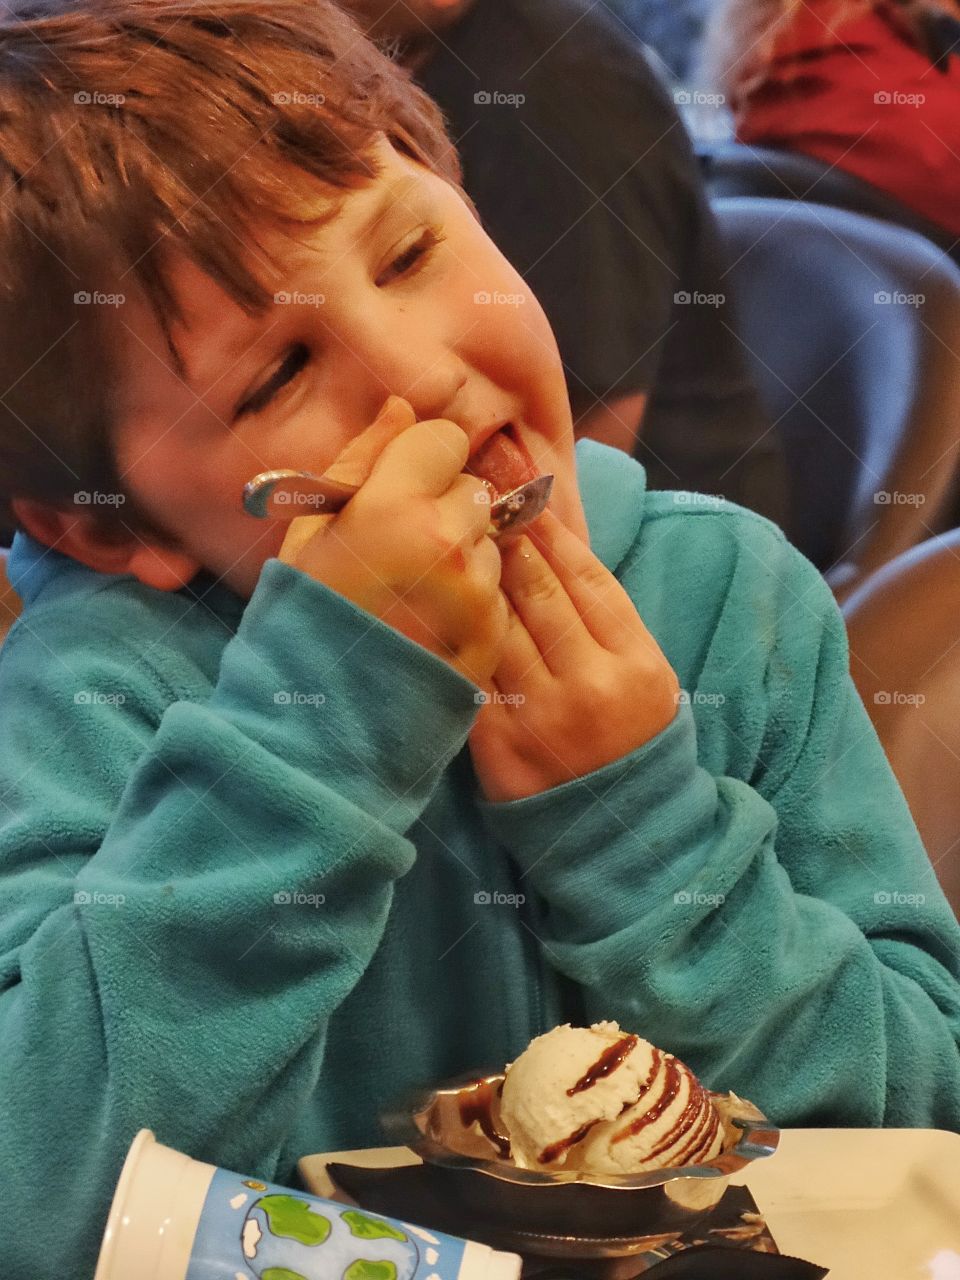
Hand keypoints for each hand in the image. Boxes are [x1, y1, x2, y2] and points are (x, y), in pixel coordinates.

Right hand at [278, 396, 507, 686]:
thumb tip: (401, 406)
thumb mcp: (309, 532)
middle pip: (474, 488)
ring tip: (412, 594)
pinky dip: (473, 598)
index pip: (445, 439)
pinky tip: (430, 624)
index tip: (399, 489)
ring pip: (490, 539)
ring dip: (462, 553)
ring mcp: (477, 593)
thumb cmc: (300, 620)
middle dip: (446, 505)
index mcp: (394, 506)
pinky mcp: (494, 634)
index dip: (422, 459)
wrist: (317, 725)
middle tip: (401, 550)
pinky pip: (497, 589)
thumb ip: (359, 462)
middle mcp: (447, 542)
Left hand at [467, 508, 679, 802]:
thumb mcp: (644, 675)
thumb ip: (606, 617)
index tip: (525, 496)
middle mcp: (592, 688)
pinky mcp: (499, 746)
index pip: (588, 578)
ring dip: (473, 578)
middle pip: (540, 594)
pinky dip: (458, 634)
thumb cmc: (630, 739)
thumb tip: (554, 540)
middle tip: (479, 503)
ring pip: (499, 626)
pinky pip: (474, 673)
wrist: (620, 833)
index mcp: (638, 665)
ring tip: (454, 541)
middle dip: (507, 540)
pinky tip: (441, 602)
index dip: (552, 531)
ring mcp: (543, 719)